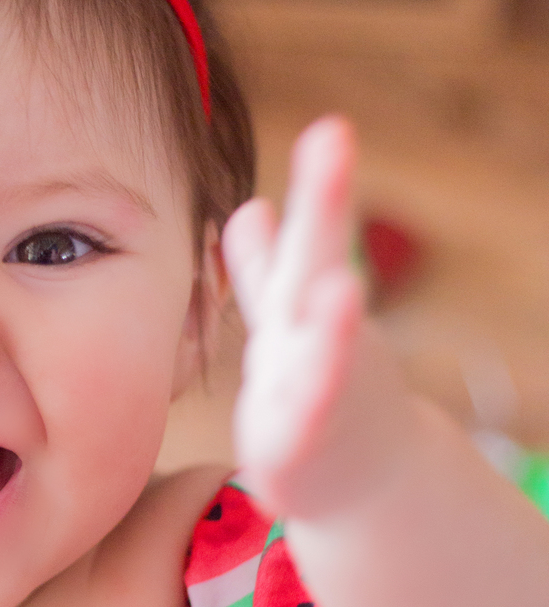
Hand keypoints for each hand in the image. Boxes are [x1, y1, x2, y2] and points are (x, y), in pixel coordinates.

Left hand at [223, 117, 406, 519]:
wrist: (359, 477)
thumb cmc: (319, 389)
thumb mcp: (285, 326)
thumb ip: (262, 271)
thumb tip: (247, 208)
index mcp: (307, 303)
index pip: (309, 238)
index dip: (321, 188)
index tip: (331, 129)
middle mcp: (318, 336)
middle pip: (317, 268)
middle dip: (324, 207)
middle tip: (334, 139)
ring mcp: (316, 393)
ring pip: (323, 355)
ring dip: (330, 326)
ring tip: (339, 287)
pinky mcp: (296, 453)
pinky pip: (302, 432)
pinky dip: (309, 412)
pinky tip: (310, 398)